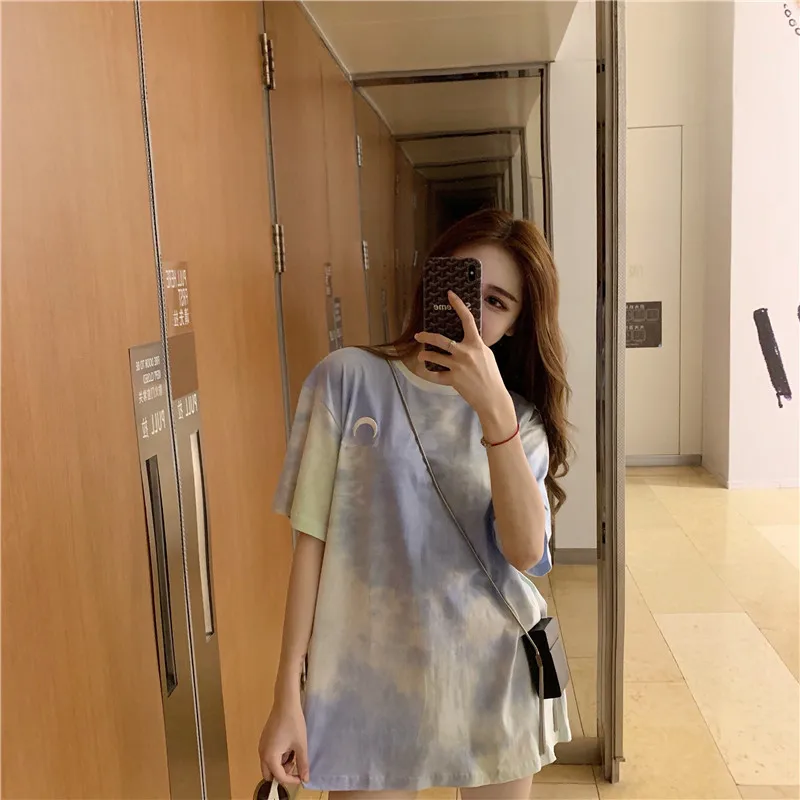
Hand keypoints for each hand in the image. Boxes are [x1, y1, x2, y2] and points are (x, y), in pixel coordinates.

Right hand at [258, 696, 308, 786]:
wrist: (286, 703)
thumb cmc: (293, 723)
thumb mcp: (300, 745)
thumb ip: (302, 764)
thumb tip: (305, 779)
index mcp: (270, 757)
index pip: (279, 777)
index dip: (291, 779)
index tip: (301, 776)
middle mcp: (262, 753)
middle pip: (269, 773)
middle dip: (282, 773)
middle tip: (294, 764)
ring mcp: (261, 745)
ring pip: (269, 764)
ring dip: (280, 764)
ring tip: (293, 752)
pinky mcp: (264, 739)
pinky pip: (269, 754)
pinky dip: (278, 756)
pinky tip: (288, 746)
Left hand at [415, 291, 515, 431]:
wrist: (492, 397)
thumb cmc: (491, 376)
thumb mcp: (486, 355)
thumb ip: (475, 346)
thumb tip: (465, 339)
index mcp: (476, 344)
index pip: (467, 319)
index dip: (458, 305)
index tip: (450, 295)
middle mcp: (465, 352)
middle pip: (440, 339)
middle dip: (426, 336)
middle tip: (418, 335)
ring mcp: (458, 366)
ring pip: (434, 356)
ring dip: (425, 355)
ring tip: (422, 355)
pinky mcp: (453, 379)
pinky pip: (436, 375)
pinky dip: (431, 373)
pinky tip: (427, 371)